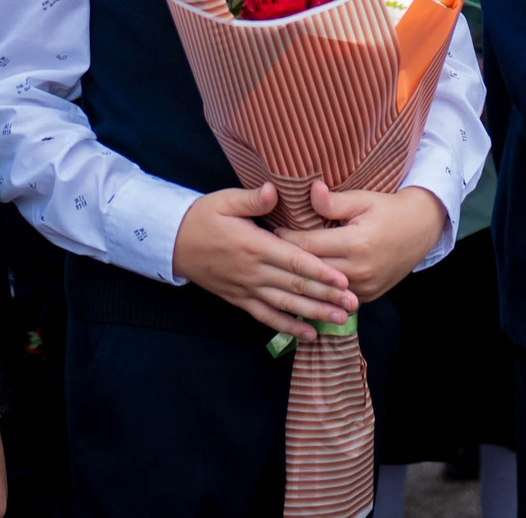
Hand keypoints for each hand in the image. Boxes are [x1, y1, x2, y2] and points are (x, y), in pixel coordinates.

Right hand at [172, 182, 357, 340]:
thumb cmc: (201, 216)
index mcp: (254, 245)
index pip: (293, 261)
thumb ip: (252, 199)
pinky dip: (288, 328)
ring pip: (286, 306)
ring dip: (314, 315)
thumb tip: (274, 190)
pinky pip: (267, 317)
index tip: (343, 280)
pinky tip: (308, 335)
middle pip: (295, 287)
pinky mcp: (239, 299)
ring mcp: (246, 289)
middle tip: (353, 304)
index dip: (320, 272)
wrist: (172, 242)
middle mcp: (253, 271)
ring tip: (340, 321)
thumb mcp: (224, 200)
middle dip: (326, 297)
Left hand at [277, 183, 446, 302]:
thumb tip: (311, 191)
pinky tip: (307, 277)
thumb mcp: (362, 199)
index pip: (309, 245)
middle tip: (269, 249)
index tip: (272, 231)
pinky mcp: (368, 296)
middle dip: (290, 259)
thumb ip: (334, 202)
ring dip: (304, 275)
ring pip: (322, 286)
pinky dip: (322, 286)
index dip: (287, 238)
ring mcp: (365, 287)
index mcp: (356, 244)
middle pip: (312, 269)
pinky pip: (337, 294)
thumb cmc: (388, 210)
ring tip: (283, 264)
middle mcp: (360, 270)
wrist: (421, 229)